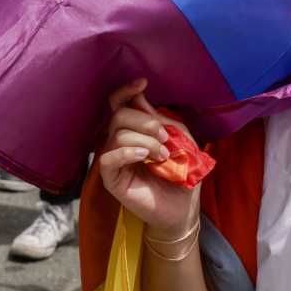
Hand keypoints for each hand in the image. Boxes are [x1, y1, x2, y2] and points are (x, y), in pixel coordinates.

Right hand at [96, 79, 203, 235]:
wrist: (183, 207)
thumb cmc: (182, 172)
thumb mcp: (181, 139)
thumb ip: (163, 120)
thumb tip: (140, 99)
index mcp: (136, 129)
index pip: (120, 104)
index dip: (126, 91)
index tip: (142, 83)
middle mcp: (121, 141)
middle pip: (119, 116)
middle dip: (145, 121)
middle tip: (165, 138)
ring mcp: (115, 160)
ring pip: (116, 135)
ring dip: (145, 140)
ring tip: (162, 155)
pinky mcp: (111, 179)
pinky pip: (107, 158)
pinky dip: (126, 152)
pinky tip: (143, 156)